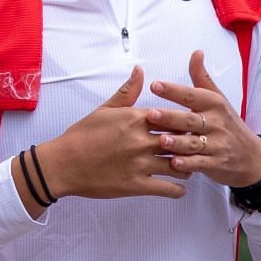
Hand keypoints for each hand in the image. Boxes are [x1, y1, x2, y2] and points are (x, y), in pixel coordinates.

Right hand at [31, 67, 188, 204]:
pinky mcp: (136, 185)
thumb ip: (127, 92)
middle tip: (197, 147)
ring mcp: (140, 164)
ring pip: (178, 165)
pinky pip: (166, 188)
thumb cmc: (82, 135)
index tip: (190, 126)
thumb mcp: (104, 109)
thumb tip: (140, 71)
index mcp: (135, 119)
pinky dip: (178, 189)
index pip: (172, 117)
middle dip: (191, 144)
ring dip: (188, 167)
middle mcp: (141, 141)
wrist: (63, 163)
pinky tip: (181, 188)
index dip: (184, 122)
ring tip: (191, 167)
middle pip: (180, 140)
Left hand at [145, 51, 260, 188]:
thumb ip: (202, 78)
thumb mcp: (218, 99)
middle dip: (171, 117)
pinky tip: (174, 164)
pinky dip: (188, 165)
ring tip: (161, 140)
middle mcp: (216, 123)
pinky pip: (201, 164)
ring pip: (195, 143)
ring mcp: (217, 145)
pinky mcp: (217, 164)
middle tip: (151, 114)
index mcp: (214, 104)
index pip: (192, 95)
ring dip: (178, 142)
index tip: (154, 85)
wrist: (252, 157)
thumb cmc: (228, 124)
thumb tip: (196, 52)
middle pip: (191, 120)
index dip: (173, 90)